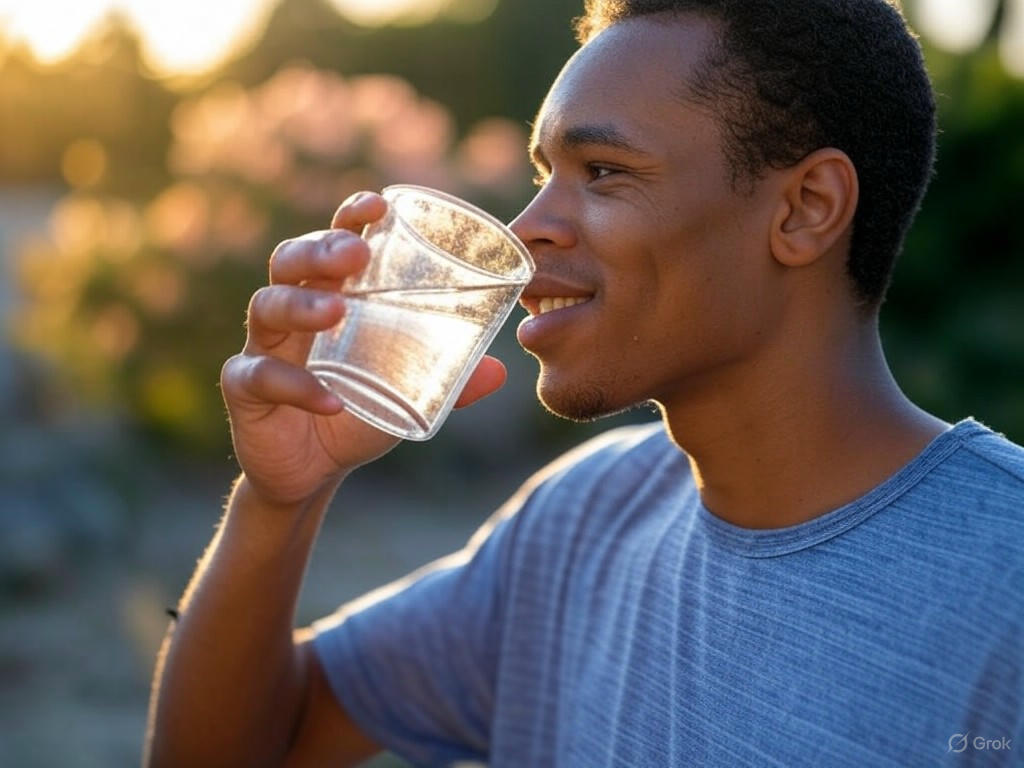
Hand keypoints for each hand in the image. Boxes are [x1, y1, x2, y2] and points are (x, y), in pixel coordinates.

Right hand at [220, 192, 507, 507]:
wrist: (313, 474)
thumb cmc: (357, 413)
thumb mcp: (404, 393)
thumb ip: (449, 381)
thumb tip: (500, 371)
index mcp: (328, 298)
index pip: (333, 244)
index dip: (350, 219)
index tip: (378, 205)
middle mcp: (290, 313)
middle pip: (290, 261)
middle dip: (319, 250)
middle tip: (354, 255)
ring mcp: (262, 348)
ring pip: (267, 308)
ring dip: (302, 305)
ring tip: (337, 311)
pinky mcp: (244, 391)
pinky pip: (261, 377)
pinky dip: (298, 387)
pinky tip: (332, 401)